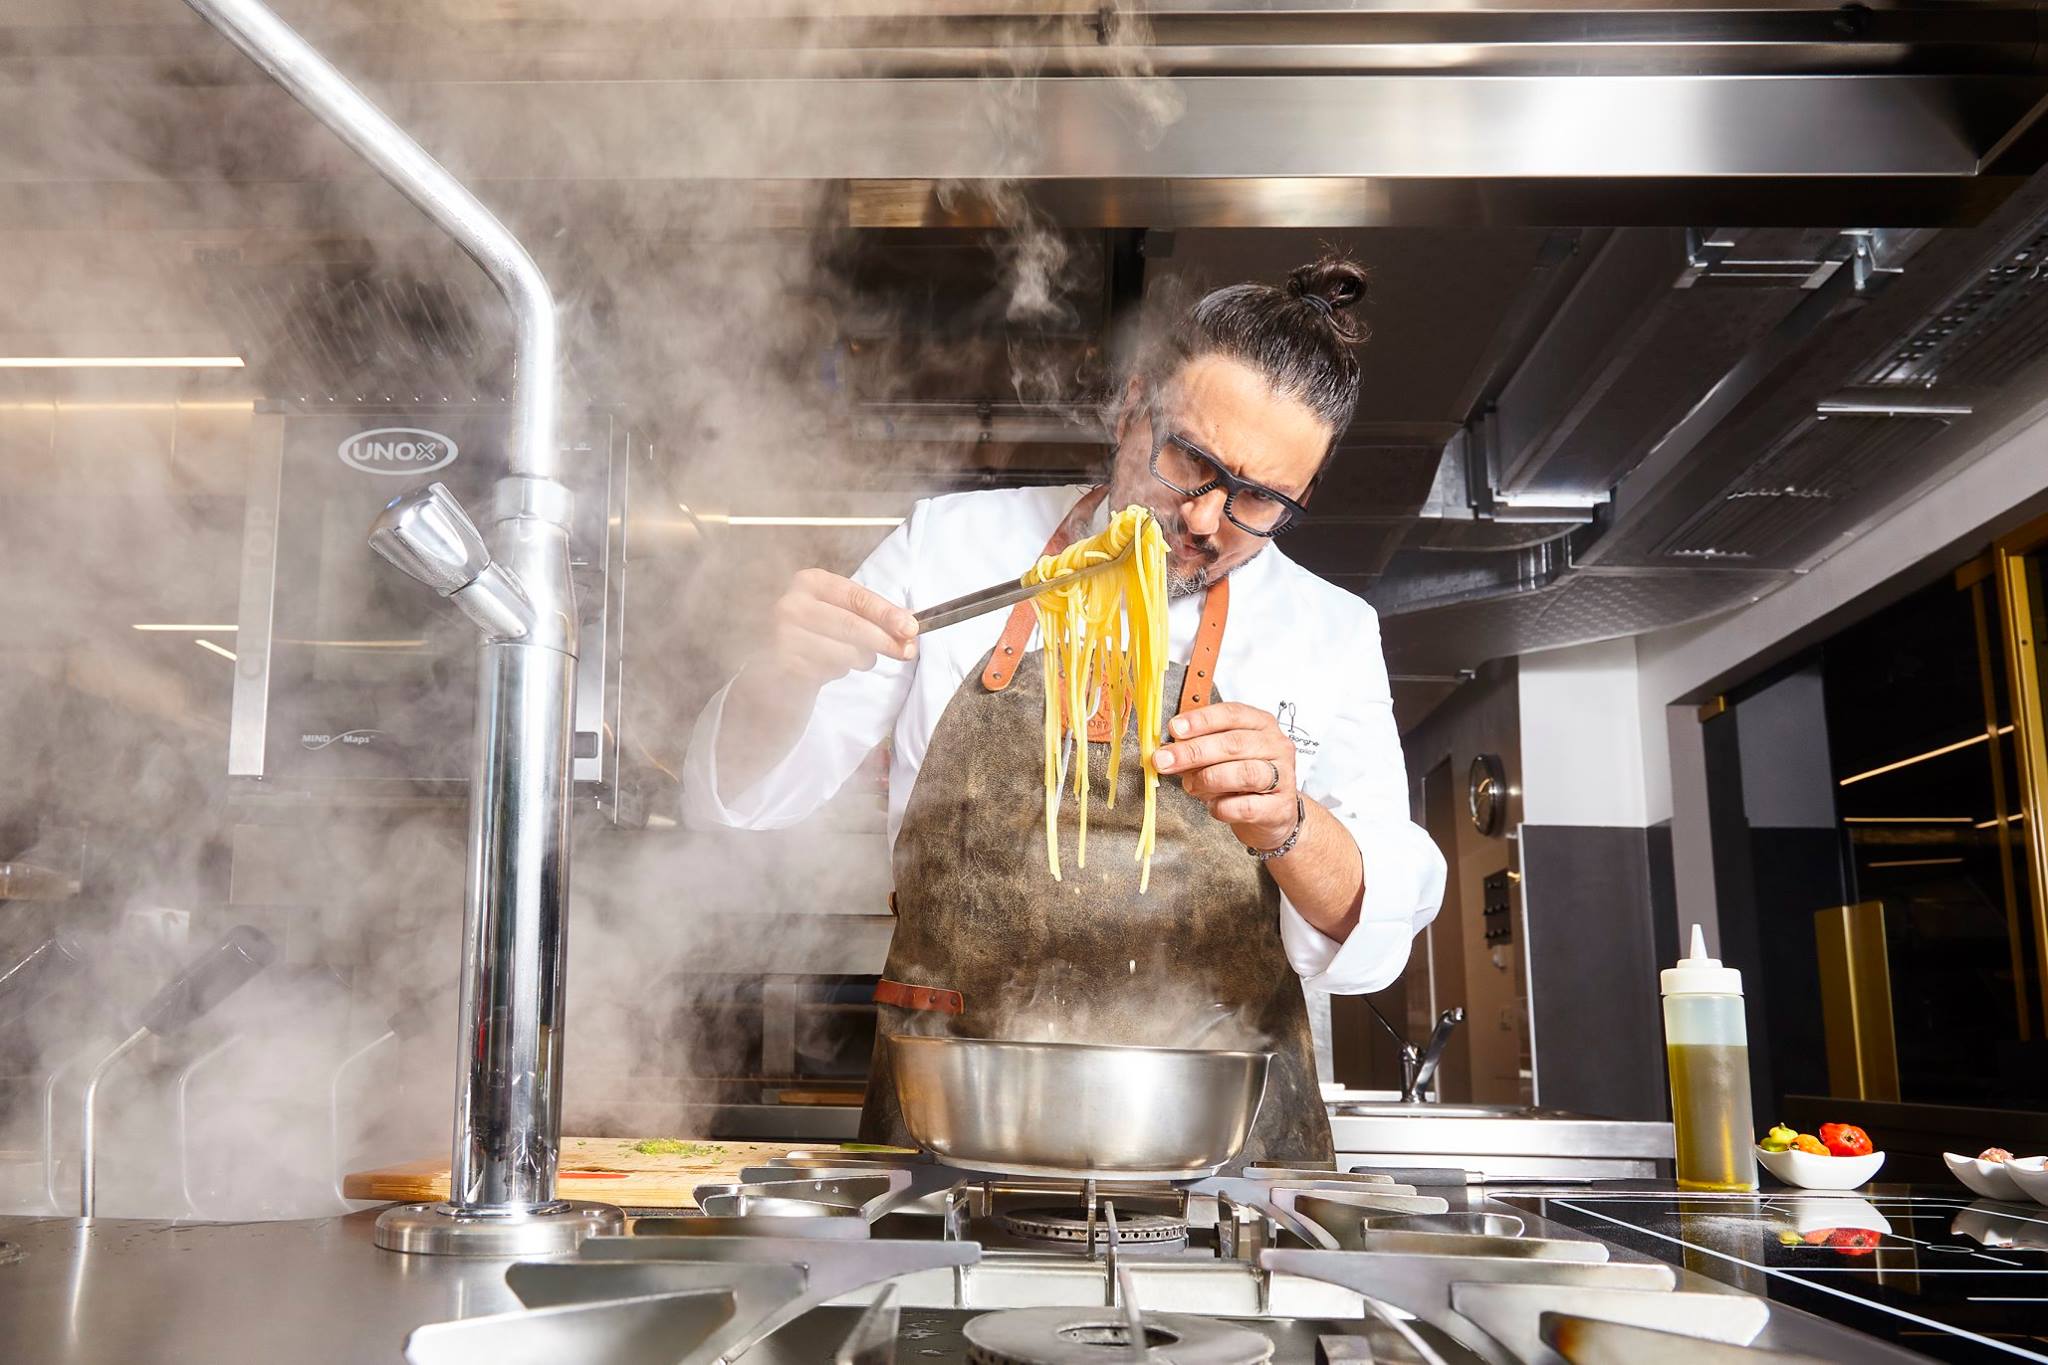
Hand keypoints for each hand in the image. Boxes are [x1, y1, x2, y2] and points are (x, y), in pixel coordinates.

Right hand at [762, 568, 918, 690]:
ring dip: (860, 660)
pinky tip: (826, 667)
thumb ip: (874, 617)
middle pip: (851, 624)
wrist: (774, 670)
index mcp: (810, 582)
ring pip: (843, 651)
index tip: (911, 628)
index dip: (886, 613)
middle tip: (906, 651)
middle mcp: (791, 603)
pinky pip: (827, 671)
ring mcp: (782, 634)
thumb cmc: (815, 637)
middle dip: (883, 640)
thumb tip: (909, 622)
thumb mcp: (843, 617)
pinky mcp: (782, 664)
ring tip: (853, 659)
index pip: (856, 597)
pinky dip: (837, 672)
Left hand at [1152, 702, 1299, 849]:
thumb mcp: (1222, 756)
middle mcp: (1276, 746)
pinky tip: (1213, 806)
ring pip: (1244, 773)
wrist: (1272, 814)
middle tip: (1164, 761)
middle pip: (1234, 743)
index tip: (1174, 728)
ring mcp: (1283, 776)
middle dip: (1194, 752)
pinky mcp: (1279, 807)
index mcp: (1261, 723)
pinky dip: (1223, 807)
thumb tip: (1168, 750)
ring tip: (1190, 786)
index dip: (1201, 720)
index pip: (1232, 714)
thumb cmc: (1243, 779)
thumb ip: (1199, 747)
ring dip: (1209, 779)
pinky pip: (1247, 806)